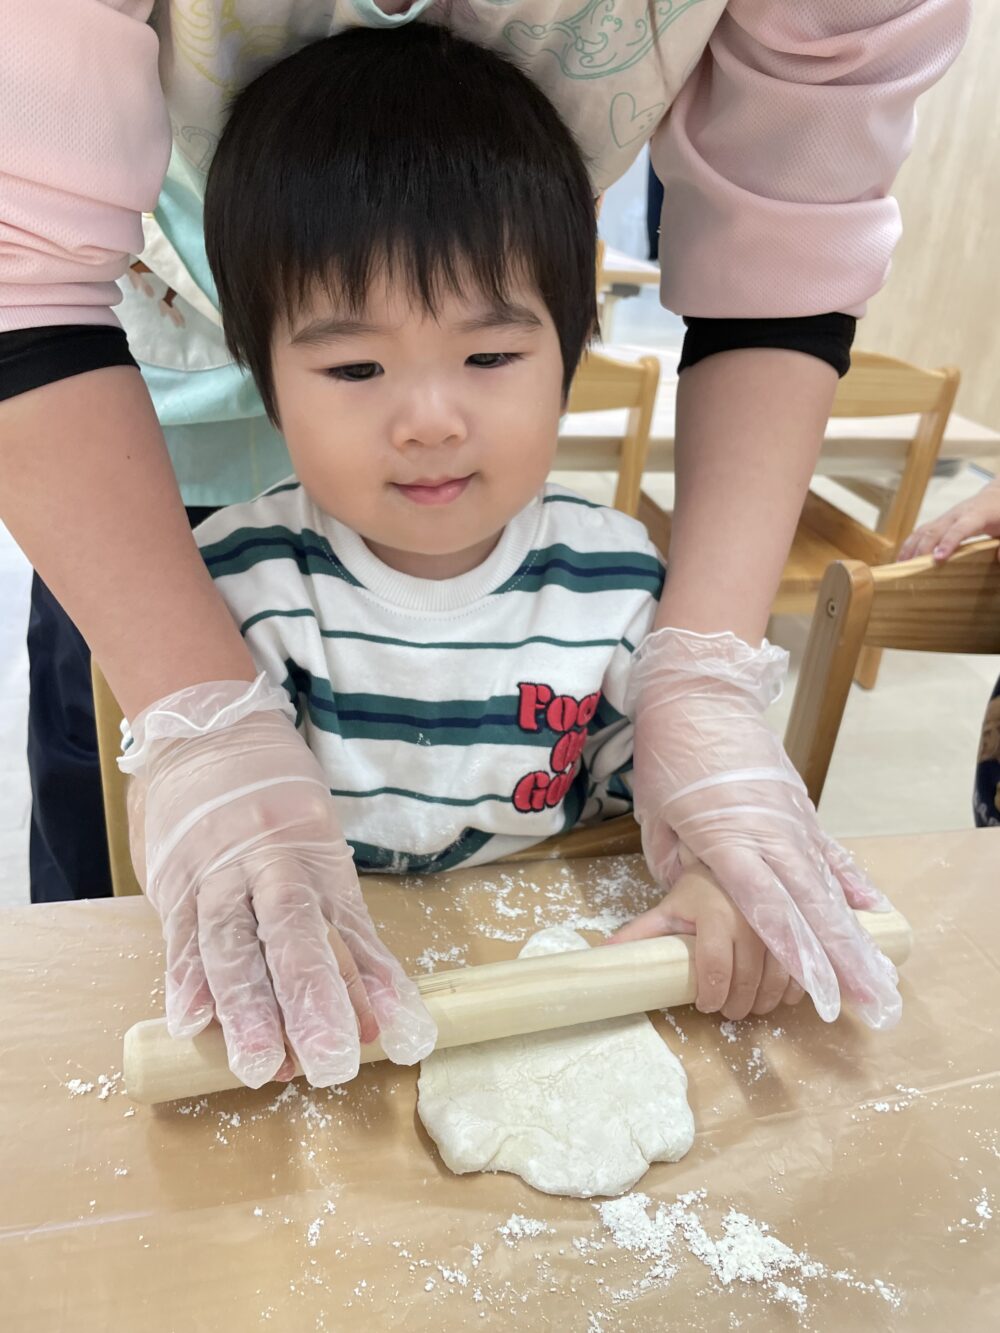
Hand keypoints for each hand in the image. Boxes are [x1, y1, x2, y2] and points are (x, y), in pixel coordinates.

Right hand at [122, 676, 436, 1088]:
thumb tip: (382, 1021)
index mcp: (316, 850)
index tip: (395, 1033)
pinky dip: (185, 978)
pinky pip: (179, 933)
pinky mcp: (172, 879)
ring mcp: (214, 869)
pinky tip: (190, 1020)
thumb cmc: (278, 802)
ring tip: (259, 1063)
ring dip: (245, 1006)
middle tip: (326, 1062)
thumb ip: (345, 939)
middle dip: (308, 998)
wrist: (207, 733)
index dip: (371, 981)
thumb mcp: (323, 853)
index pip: (349, 924)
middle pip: (289, 931)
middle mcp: (267, 859)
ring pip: (229, 939)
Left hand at [606, 861, 804, 1019]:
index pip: (715, 967)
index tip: (706, 1006)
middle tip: (728, 1011)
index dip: (711, 995)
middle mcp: (750, 918)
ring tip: (750, 1006)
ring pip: (777, 978)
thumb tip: (601, 955)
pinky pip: (801, 969)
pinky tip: (777, 994)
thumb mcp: (667, 910)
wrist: (734, 865)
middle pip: (748, 979)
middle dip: (738, 1004)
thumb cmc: (698, 893)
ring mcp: (779, 923)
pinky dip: (791, 989)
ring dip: (765, 1001)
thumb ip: (638, 934)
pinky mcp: (799, 928)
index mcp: (714, 914)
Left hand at [629, 628, 900, 1028]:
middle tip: (868, 1001)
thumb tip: (683, 895)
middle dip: (839, 958)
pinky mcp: (802, 808)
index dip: (793, 950)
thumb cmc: (671, 752)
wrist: (699, 692)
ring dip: (851, 933)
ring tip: (876, 975)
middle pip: (810, 906)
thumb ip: (674, 861)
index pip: (765, 906)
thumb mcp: (655, 814)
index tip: (816, 988)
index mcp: (728, 839)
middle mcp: (770, 834)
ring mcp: (792, 820)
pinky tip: (875, 912)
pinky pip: (832, 853)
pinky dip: (853, 883)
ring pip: (827, 886)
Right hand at [898, 477, 999, 561]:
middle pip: (935, 530)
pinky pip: (921, 531)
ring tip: (901, 566)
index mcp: (976, 515)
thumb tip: (998, 559)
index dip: (948, 543)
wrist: (996, 496)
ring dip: (911, 547)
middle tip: (914, 568)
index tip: (937, 558)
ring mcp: (946, 517)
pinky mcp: (940, 521)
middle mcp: (957, 514)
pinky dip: (910, 545)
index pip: (959, 529)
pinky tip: (903, 558)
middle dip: (923, 549)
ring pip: (924, 530)